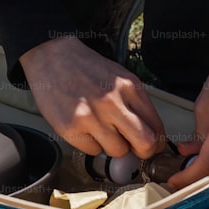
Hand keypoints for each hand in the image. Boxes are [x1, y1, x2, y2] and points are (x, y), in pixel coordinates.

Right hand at [19, 37, 166, 157]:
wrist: (51, 57)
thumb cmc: (85, 68)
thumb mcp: (118, 77)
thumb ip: (135, 103)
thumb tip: (150, 133)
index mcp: (129, 87)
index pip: (156, 127)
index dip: (156, 142)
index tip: (152, 146)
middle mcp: (112, 102)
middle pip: (144, 143)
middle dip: (142, 152)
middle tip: (135, 149)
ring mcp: (90, 116)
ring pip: (118, 151)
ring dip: (112, 145)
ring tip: (101, 129)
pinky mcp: (70, 128)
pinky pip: (92, 151)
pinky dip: (90, 144)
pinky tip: (84, 127)